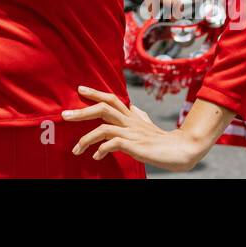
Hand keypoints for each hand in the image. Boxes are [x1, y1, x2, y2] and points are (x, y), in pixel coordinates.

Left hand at [62, 86, 209, 171]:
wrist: (181, 150)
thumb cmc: (162, 140)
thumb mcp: (148, 125)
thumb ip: (138, 116)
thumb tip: (132, 108)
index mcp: (132, 115)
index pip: (112, 98)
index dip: (95, 92)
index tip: (80, 90)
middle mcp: (130, 121)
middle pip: (103, 108)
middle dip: (82, 111)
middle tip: (64, 116)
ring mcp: (132, 133)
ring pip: (104, 128)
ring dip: (86, 138)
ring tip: (76, 149)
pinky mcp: (135, 146)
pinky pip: (112, 144)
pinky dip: (101, 150)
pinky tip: (96, 156)